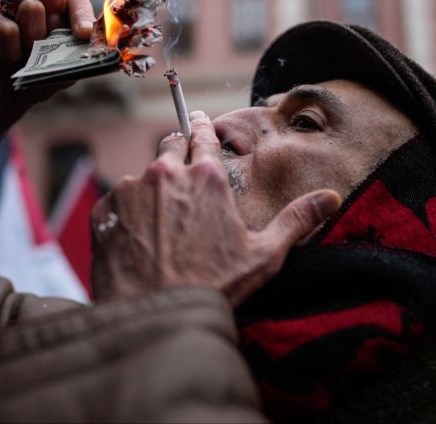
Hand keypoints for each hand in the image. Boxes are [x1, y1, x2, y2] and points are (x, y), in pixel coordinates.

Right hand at [0, 0, 95, 129]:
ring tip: (22, 58)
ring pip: (31, 9)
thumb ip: (83, 53)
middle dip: (53, 24)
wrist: (0, 103)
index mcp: (54, 8)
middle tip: (43, 46)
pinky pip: (7, 30)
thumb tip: (108, 44)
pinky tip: (2, 59)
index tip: (83, 35)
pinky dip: (9, 53)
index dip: (81, 14)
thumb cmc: (35, 80)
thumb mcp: (65, 69)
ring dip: (32, 45)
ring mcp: (3, 5)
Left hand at [91, 111, 341, 306]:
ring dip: (151, 193)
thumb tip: (331, 197)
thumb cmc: (213, 287)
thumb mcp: (264, 255)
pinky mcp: (104, 210)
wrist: (156, 317)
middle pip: (170, 147)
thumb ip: (296, 220)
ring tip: (159, 228)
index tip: (197, 118)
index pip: (202, 135)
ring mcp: (131, 190)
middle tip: (180, 174)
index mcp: (206, 177)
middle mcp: (166, 173)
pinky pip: (117, 203)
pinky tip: (138, 242)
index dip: (201, 126)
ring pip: (142, 179)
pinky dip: (125, 215)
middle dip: (176, 154)